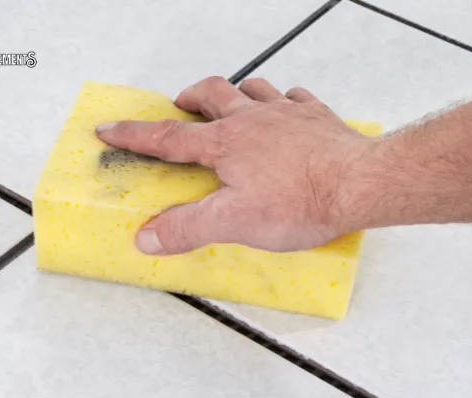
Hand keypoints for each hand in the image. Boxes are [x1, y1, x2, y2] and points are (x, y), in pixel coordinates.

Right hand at [96, 76, 378, 254]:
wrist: (361, 183)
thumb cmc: (300, 201)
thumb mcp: (233, 223)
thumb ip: (187, 228)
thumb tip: (147, 236)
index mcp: (225, 143)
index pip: (168, 137)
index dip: (135, 135)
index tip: (110, 129)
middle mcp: (252, 119)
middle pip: (211, 95)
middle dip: (189, 98)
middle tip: (180, 106)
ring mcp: (287, 113)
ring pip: (253, 87)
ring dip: (235, 93)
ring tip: (230, 105)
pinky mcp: (317, 117)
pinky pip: (295, 97)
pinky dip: (283, 101)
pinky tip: (285, 111)